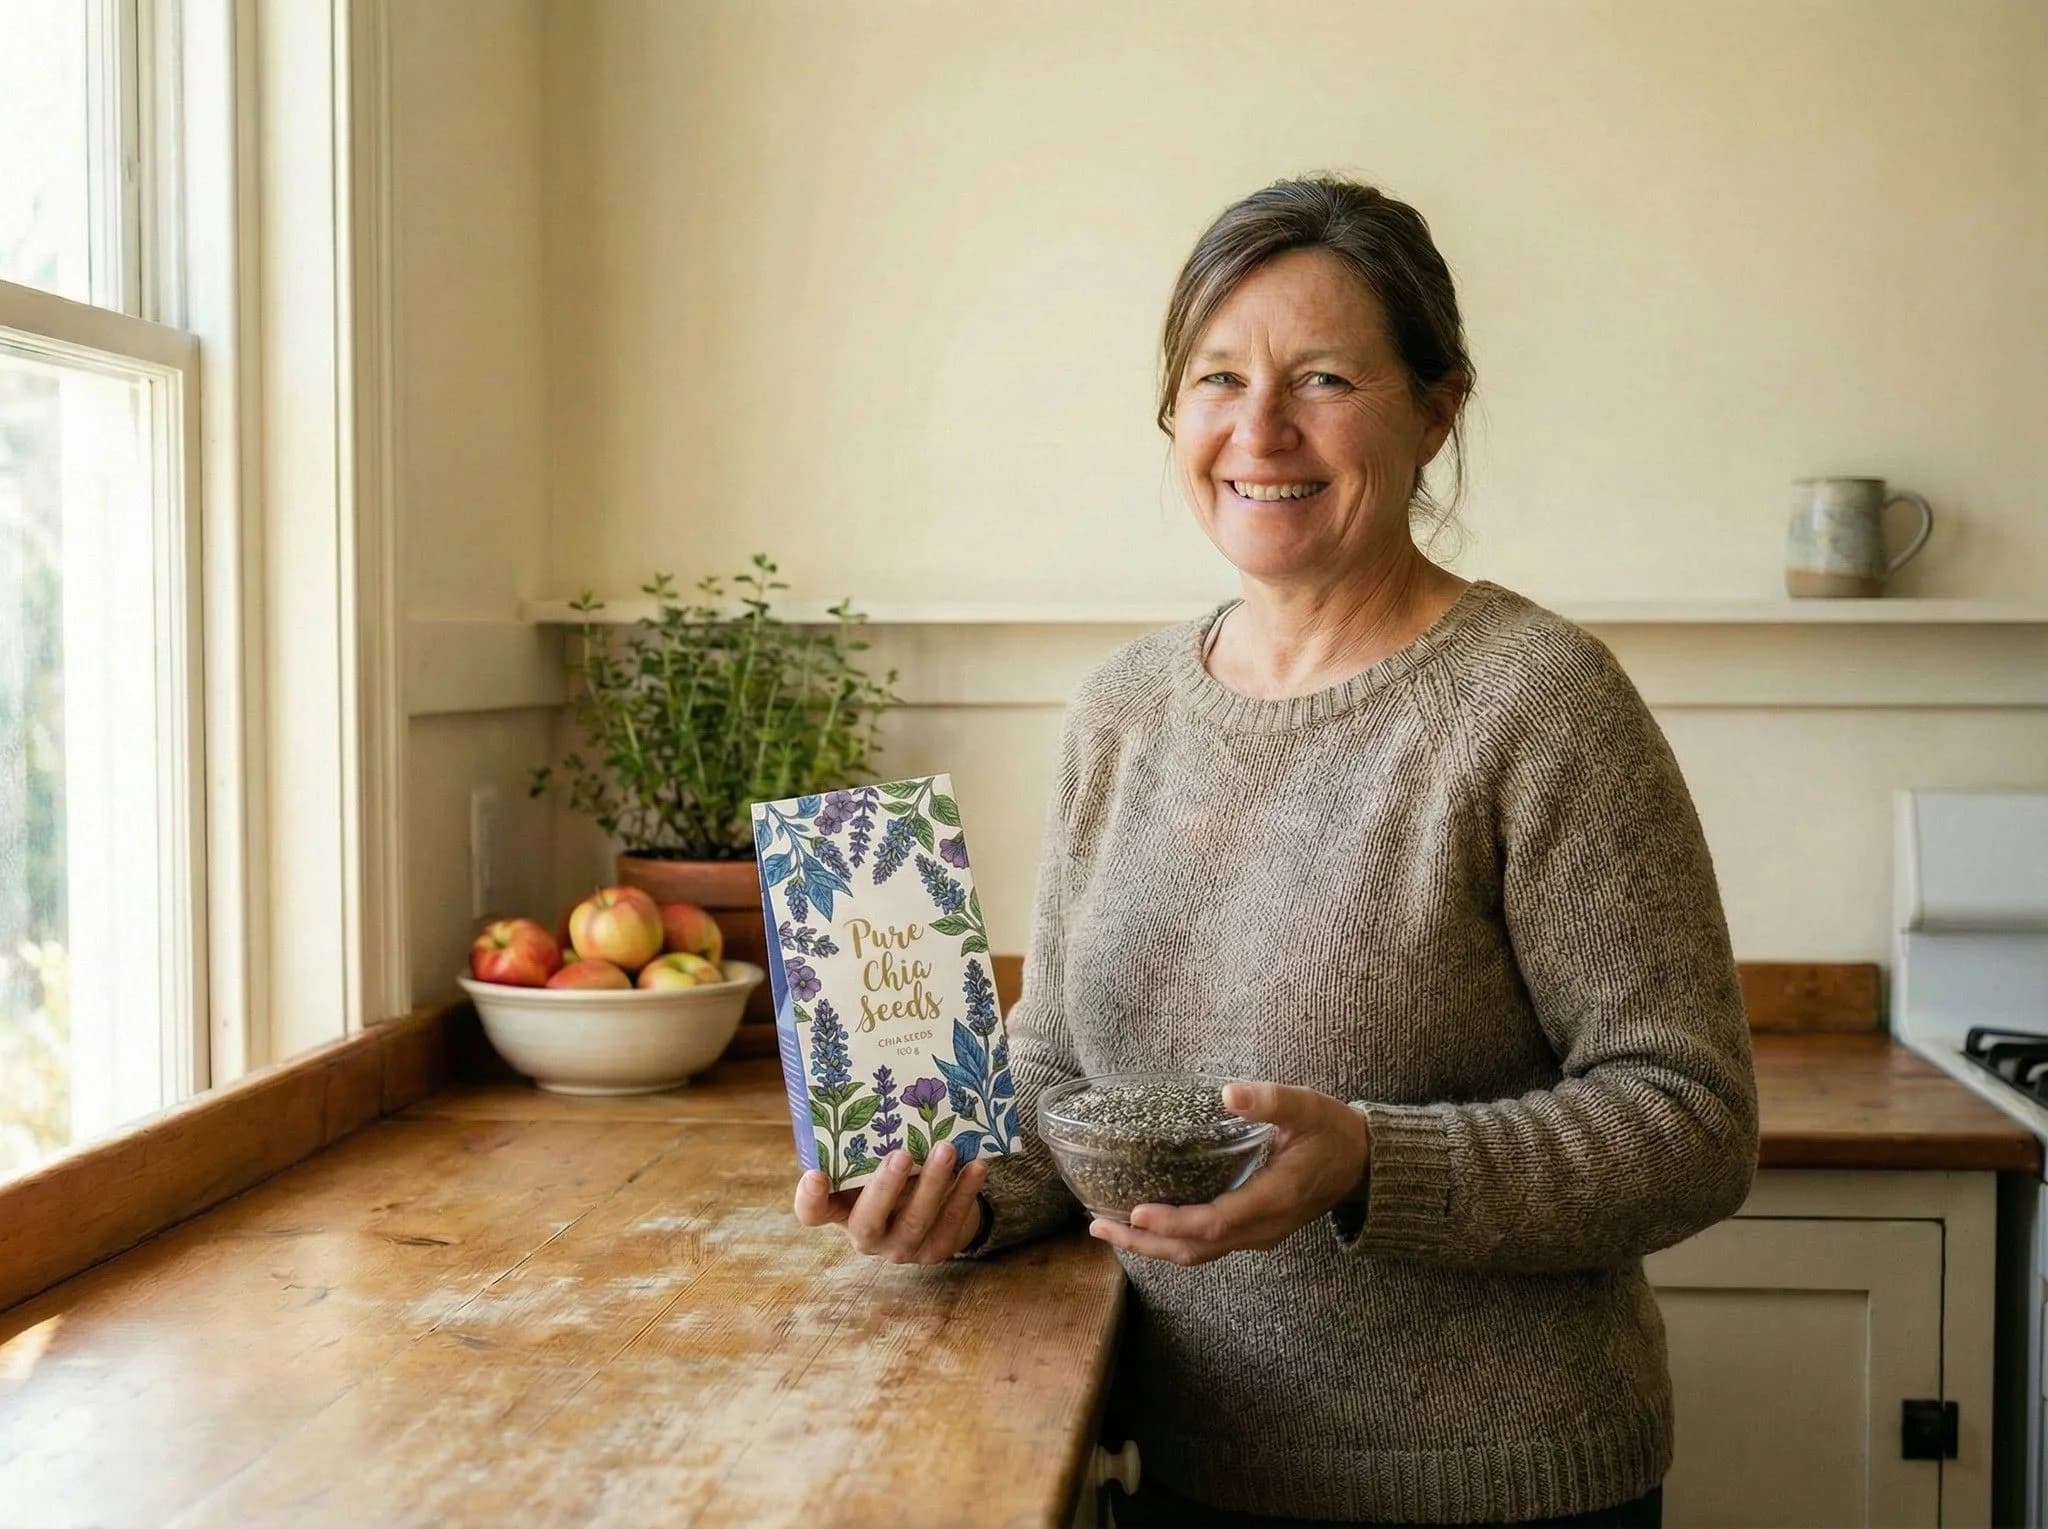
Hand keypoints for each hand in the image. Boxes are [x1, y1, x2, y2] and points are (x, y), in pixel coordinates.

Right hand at [792, 1141, 990, 1263]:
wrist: (933, 1211)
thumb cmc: (894, 1177)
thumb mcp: (874, 1163)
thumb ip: (871, 1143)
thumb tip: (885, 1087)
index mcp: (840, 1209)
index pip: (813, 1213)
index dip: (810, 1198)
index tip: (816, 1174)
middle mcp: (866, 1235)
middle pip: (867, 1222)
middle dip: (884, 1189)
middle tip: (900, 1155)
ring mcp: (901, 1247)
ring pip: (915, 1222)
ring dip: (932, 1184)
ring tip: (945, 1149)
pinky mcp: (935, 1249)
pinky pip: (951, 1222)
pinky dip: (965, 1192)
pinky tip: (977, 1165)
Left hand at [1089, 1081, 1368, 1266]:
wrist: (1364, 1164)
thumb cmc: (1332, 1131)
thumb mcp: (1307, 1107)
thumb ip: (1271, 1100)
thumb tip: (1229, 1092)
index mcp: (1273, 1198)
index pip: (1215, 1222)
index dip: (1174, 1221)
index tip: (1136, 1211)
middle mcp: (1262, 1227)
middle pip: (1196, 1248)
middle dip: (1146, 1241)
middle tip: (1099, 1225)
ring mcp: (1259, 1235)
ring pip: (1199, 1253)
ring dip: (1153, 1245)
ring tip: (1109, 1226)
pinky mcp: (1254, 1231)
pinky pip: (1207, 1246)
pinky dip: (1172, 1240)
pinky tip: (1146, 1223)